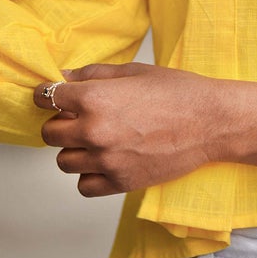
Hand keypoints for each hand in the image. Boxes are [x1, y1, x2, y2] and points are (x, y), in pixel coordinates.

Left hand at [33, 63, 236, 196]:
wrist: (210, 122)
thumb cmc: (176, 91)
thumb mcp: (133, 71)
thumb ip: (93, 74)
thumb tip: (63, 77)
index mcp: (94, 98)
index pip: (47, 98)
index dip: (46, 95)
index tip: (50, 96)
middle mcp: (95, 131)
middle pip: (49, 134)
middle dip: (58, 123)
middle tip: (75, 118)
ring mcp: (106, 160)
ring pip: (63, 162)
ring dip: (72, 150)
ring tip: (94, 139)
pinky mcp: (120, 183)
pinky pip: (84, 186)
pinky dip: (88, 175)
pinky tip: (104, 160)